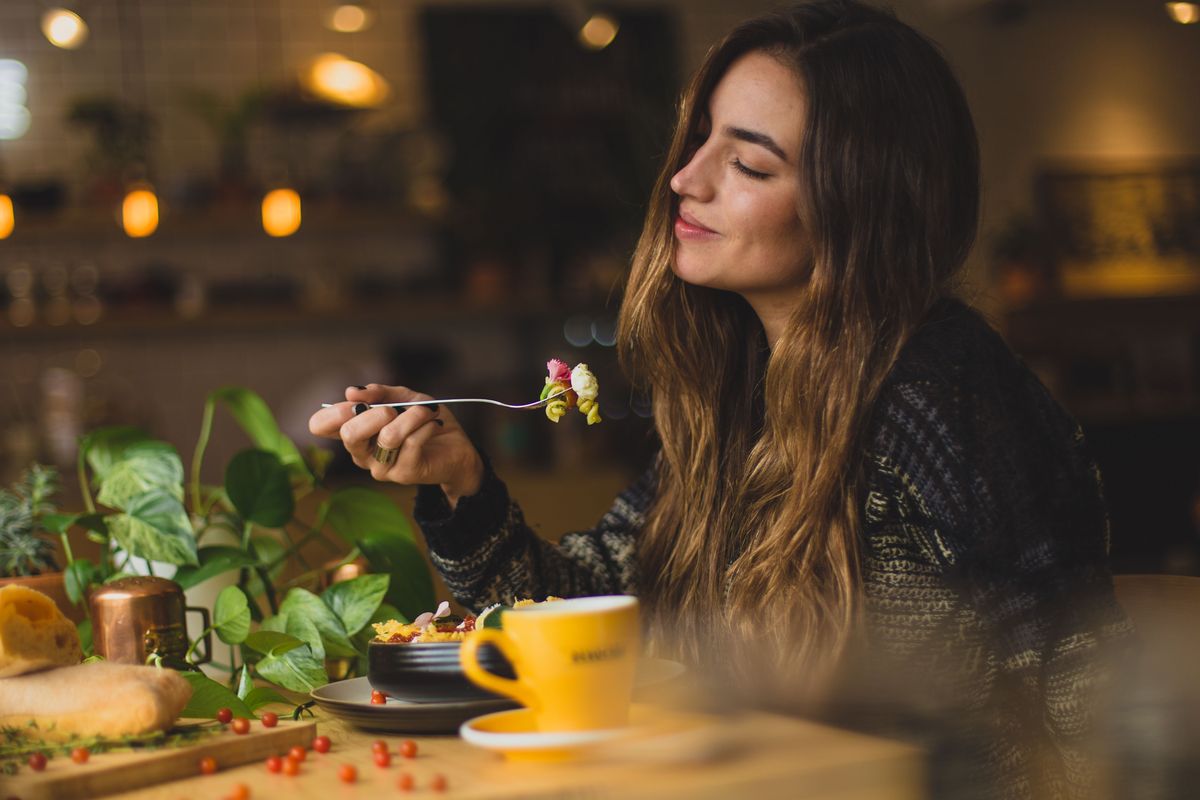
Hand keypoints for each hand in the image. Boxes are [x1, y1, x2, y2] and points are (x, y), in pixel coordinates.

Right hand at [308, 384, 483, 506]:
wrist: (457, 447)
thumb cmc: (424, 421)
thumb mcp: (403, 398)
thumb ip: (379, 392)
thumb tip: (352, 392)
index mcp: (354, 432)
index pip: (320, 426)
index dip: (333, 411)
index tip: (357, 401)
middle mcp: (361, 453)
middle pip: (349, 434)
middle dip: (375, 413)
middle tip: (394, 409)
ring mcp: (381, 467)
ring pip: (388, 436)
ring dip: (412, 416)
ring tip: (427, 411)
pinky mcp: (404, 474)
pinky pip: (412, 442)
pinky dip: (426, 425)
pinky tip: (434, 423)